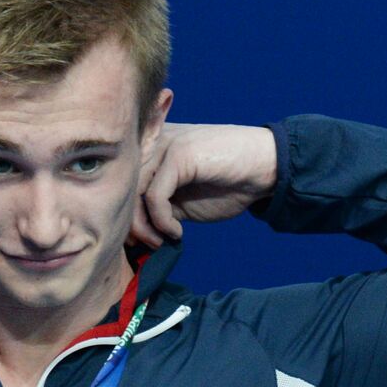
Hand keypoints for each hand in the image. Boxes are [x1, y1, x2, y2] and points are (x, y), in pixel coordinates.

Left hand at [129, 123, 277, 247]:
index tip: (137, 241)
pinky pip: (155, 196)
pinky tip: (176, 231)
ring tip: (161, 240)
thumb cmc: (227, 184)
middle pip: (123, 187)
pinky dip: (162, 221)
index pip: (120, 181)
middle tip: (148, 245)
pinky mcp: (179, 154)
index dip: (123, 214)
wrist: (265, 169)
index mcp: (152, 148)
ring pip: (134, 191)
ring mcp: (166, 144)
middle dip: (131, 224)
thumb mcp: (182, 200)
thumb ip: (157, 208)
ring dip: (144, 226)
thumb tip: (130, 233)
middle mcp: (154, 141)